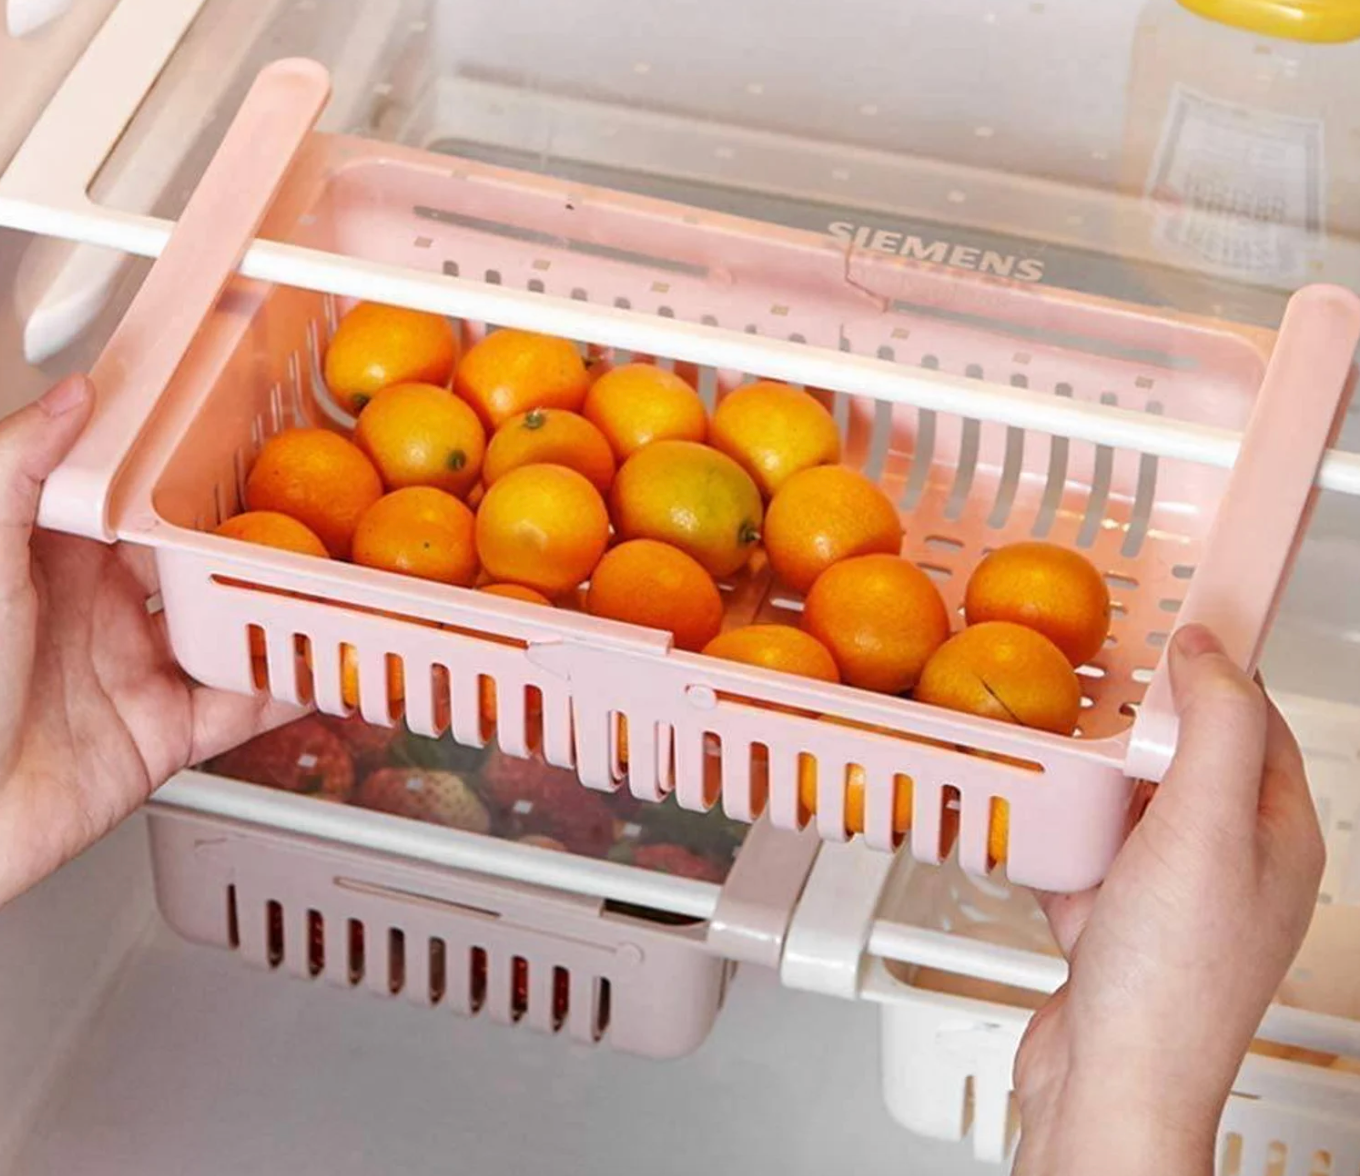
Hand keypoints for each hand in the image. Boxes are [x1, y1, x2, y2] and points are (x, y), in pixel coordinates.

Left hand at [0, 376, 297, 903]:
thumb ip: (20, 469)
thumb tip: (74, 397)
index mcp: (53, 562)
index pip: (138, 504)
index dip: (190, 476)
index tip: (245, 444)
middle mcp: (99, 613)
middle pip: (198, 564)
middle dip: (255, 540)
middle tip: (315, 510)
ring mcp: (135, 674)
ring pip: (230, 631)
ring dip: (282, 611)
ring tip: (338, 582)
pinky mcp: (162, 736)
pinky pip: (242, 709)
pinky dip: (289, 691)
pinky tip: (326, 668)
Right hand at [1013, 624, 1324, 1174]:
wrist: (1109, 1083)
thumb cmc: (1172, 976)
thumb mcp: (1207, 825)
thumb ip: (1216, 727)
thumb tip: (1211, 650)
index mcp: (1273, 837)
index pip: (1256, 726)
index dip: (1214, 675)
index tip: (1164, 634)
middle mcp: (1226, 864)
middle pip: (1181, 763)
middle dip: (1133, 728)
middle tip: (1088, 689)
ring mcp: (1166, 897)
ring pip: (1124, 808)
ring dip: (1085, 779)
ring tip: (1047, 745)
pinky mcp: (1110, 926)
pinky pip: (1080, 856)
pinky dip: (1050, 836)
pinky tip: (1021, 822)